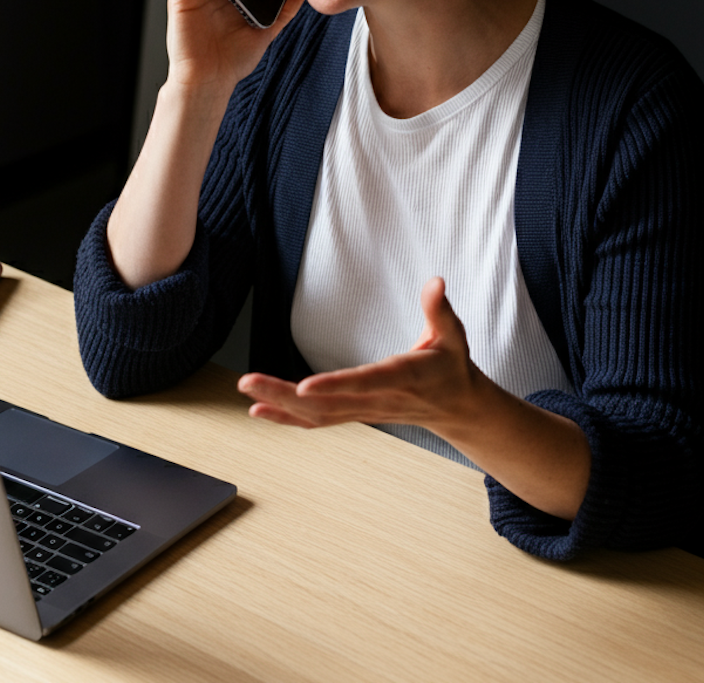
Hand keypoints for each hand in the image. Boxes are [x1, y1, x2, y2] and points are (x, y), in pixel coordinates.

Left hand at [238, 277, 479, 433]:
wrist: (456, 407)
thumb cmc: (451, 366)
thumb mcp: (453, 335)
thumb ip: (439, 309)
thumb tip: (435, 282)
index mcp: (401, 378)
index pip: (364, 382)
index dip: (334, 386)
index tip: (304, 387)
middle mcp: (377, 400)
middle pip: (326, 404)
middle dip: (284, 395)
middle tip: (248, 382)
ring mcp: (364, 411)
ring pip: (316, 415)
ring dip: (278, 404)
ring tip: (247, 390)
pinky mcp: (355, 413)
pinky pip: (318, 421)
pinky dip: (287, 418)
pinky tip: (260, 410)